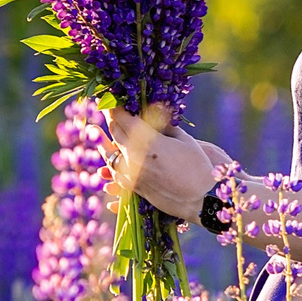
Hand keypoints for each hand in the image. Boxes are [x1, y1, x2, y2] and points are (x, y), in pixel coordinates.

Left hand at [105, 107, 225, 222]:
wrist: (202, 199)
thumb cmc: (198, 166)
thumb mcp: (184, 139)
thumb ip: (166, 126)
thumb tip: (156, 112)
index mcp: (147, 141)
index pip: (124, 119)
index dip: (116, 108)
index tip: (113, 101)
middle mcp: (134, 156)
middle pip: (115, 133)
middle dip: (111, 120)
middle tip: (109, 111)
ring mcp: (131, 174)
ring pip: (110, 154)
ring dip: (104, 142)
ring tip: (99, 134)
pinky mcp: (134, 188)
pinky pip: (115, 173)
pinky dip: (111, 164)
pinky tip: (111, 159)